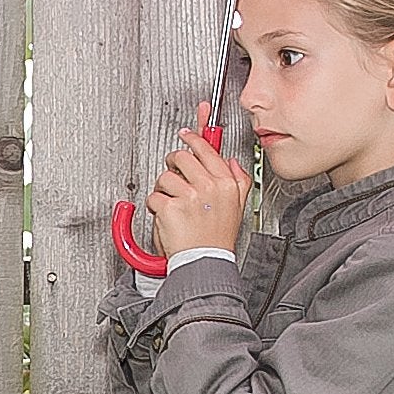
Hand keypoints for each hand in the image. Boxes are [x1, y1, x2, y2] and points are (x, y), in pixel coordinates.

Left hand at [144, 98, 249, 257]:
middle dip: (173, 164)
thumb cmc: (217, 238)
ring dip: (164, 189)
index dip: (194, 137)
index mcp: (226, 183)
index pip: (207, 149)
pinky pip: (154, 196)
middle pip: (182, 157)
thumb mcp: (239, 206)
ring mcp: (189, 195)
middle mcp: (209, 186)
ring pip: (165, 176)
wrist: (204, 260)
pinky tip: (167, 217)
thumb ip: (238, 180)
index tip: (186, 133)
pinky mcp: (170, 206)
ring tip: (174, 205)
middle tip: (174, 175)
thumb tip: (232, 161)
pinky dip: (156, 207)